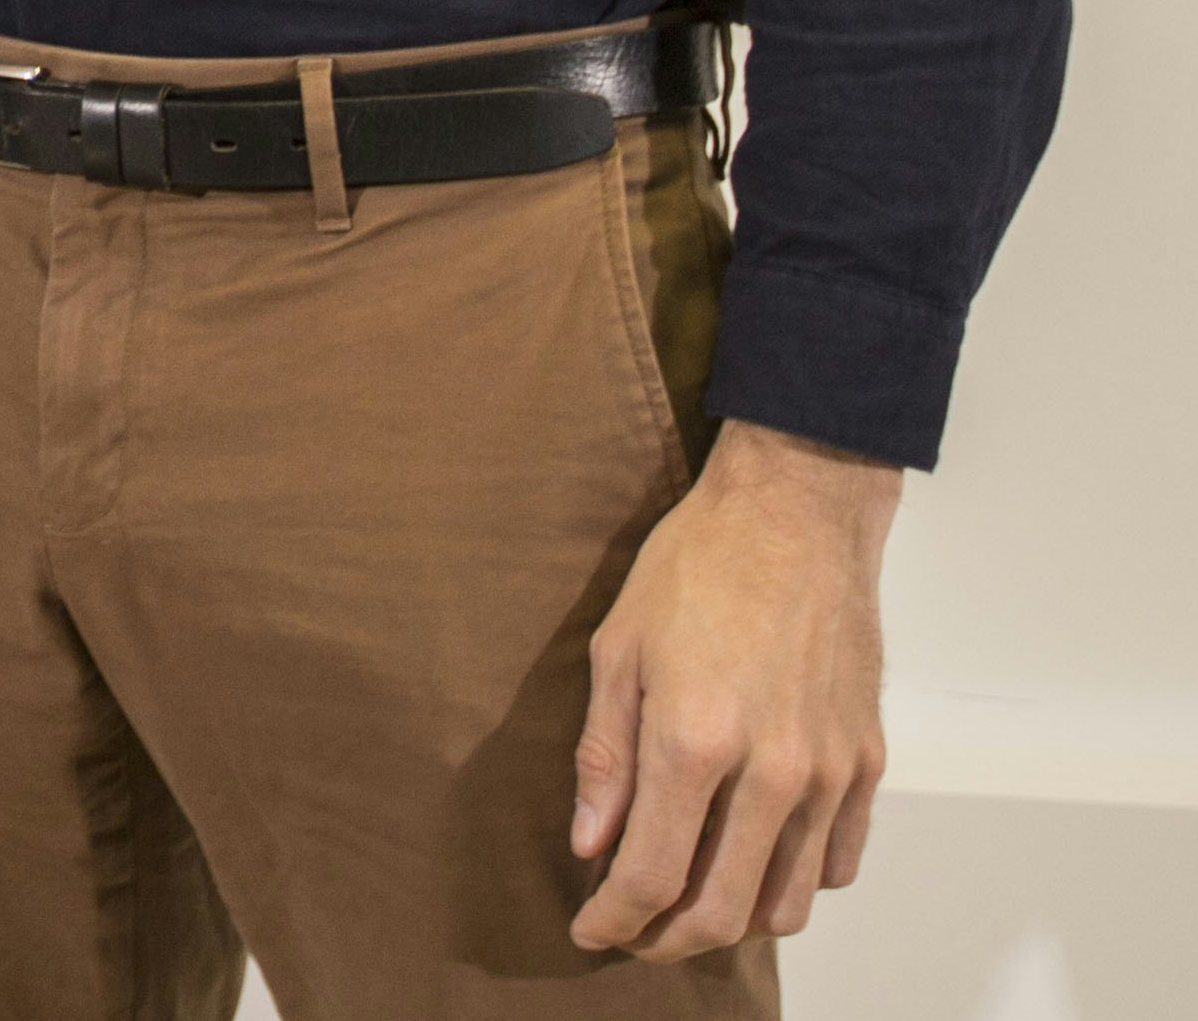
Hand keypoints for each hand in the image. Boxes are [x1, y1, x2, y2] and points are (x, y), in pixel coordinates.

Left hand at [570, 422, 899, 960]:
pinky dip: (794, 882)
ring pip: (788, 902)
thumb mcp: (617, 650)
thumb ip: (604, 759)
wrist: (796, 516)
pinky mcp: (868, 762)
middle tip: (633, 935)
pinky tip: (756, 863)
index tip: (589, 931)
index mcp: (694, 740)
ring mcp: (828, 771)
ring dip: (735, 922)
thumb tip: (590, 846)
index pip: (650, 876)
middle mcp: (771, 771)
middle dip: (667, 940)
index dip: (614, 921)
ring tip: (690, 905)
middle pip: (722, 910)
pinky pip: (837, 861)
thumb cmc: (696, 568)